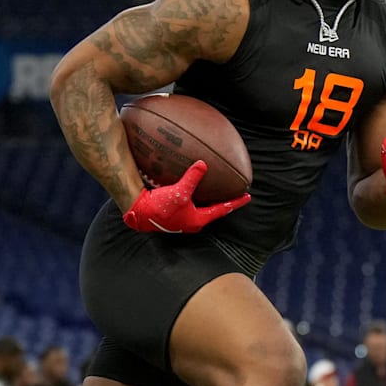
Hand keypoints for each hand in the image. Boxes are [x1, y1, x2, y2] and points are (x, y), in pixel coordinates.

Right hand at [122, 161, 250, 233]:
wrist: (138, 213)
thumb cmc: (159, 207)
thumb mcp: (179, 191)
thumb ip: (193, 178)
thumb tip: (203, 164)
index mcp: (198, 219)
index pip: (222, 210)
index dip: (235, 202)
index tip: (248, 197)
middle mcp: (193, 222)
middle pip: (213, 210)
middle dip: (223, 202)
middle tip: (233, 193)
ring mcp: (183, 220)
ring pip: (202, 208)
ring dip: (209, 199)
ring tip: (216, 190)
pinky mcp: (174, 214)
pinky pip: (190, 204)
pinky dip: (195, 196)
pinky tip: (193, 188)